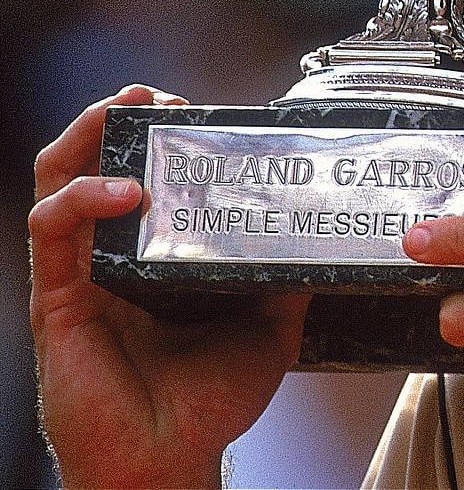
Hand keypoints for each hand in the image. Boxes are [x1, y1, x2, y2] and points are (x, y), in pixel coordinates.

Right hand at [29, 85, 308, 489]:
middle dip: (119, 118)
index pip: (147, 176)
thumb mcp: (271, 323)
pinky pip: (52, 232)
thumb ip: (288, 275)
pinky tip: (122, 190)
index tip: (196, 109)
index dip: (164, 136)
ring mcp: (81, 274)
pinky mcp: (58, 299)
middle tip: (155, 94)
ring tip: (124, 111)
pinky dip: (82, 197)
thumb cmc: (209, 401)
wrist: (173, 459)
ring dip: (87, 136)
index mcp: (156, 256)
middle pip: (95, 165)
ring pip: (58, 182)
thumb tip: (327, 233)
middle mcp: (113, 257)